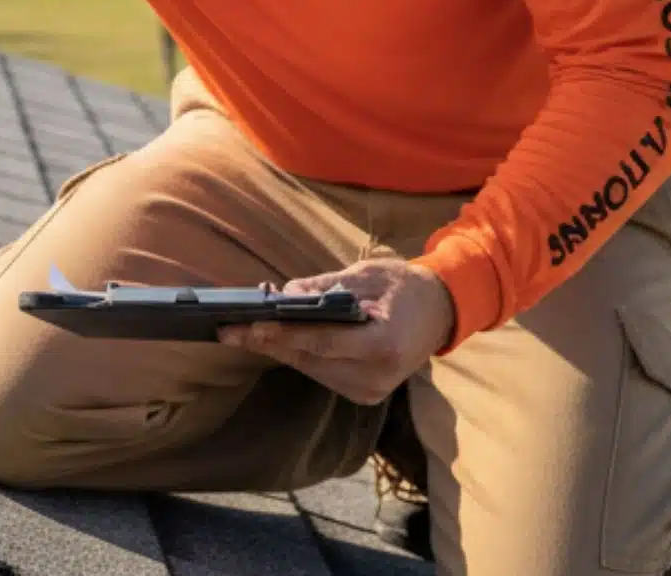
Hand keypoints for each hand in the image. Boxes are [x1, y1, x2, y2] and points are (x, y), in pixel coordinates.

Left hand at [217, 258, 456, 405]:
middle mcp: (376, 377)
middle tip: (228, 328)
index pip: (321, 341)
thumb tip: (281, 294)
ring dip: (278, 348)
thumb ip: (324, 288)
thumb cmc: (404, 287)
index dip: (281, 333)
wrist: (441, 312)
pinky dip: (298, 354)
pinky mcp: (364, 394)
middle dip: (267, 342)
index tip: (248, 324)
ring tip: (242, 329)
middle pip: (309, 359)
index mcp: (384, 346)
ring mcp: (371, 391)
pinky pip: (320, 372)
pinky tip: (274, 338)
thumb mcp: (366, 275)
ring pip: (310, 368)